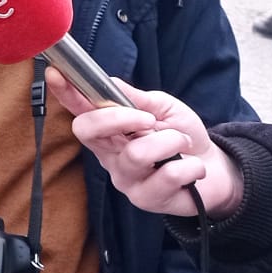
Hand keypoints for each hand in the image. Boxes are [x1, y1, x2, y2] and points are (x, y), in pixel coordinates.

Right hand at [47, 69, 241, 218]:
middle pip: (87, 130)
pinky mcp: (145, 199)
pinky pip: (168, 174)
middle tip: (149, 119)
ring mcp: (125, 179)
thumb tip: (109, 82)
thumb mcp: (163, 109)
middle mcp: (109, 155)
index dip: (65, 93)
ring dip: (171, 141)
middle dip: (119, 117)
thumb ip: (136, 98)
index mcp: (109, 132)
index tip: (55, 73)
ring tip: (183, 145)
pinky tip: (192, 169)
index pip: (80, 111)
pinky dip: (190, 165)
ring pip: (137, 153)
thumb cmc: (184, 138)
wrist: (216, 171)